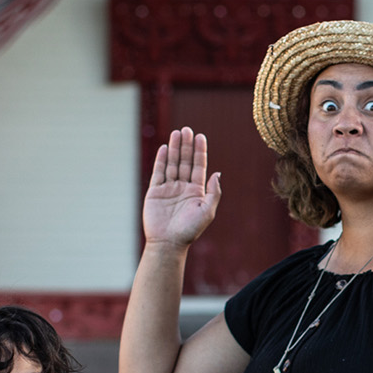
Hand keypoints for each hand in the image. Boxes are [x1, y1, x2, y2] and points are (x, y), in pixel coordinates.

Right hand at [142, 128, 221, 248]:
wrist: (168, 243)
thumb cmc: (190, 230)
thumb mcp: (207, 211)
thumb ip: (214, 192)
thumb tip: (218, 173)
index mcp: (196, 191)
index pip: (198, 166)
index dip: (200, 151)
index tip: (200, 136)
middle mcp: (183, 187)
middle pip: (185, 161)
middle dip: (186, 146)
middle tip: (187, 129)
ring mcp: (168, 189)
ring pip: (171, 164)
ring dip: (174, 149)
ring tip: (176, 133)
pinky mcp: (155, 192)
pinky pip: (158, 173)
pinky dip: (161, 160)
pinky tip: (164, 148)